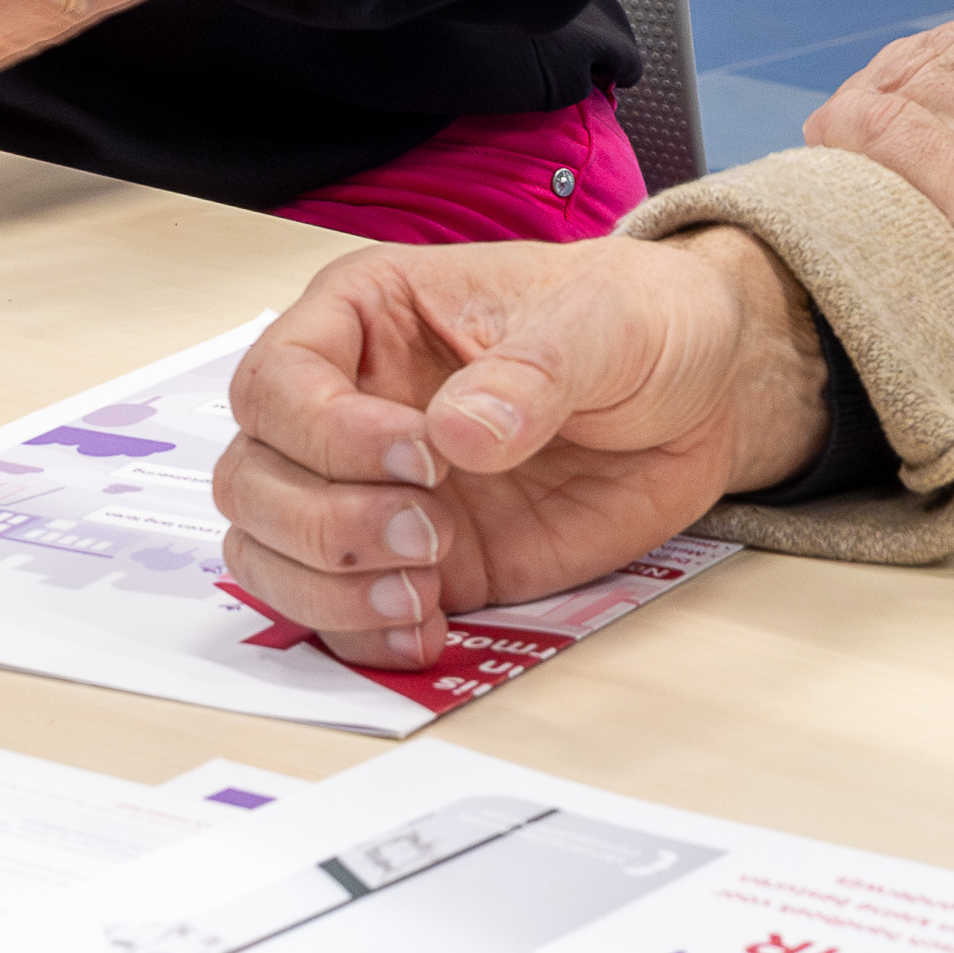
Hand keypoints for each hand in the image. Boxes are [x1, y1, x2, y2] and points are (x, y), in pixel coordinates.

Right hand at [209, 233, 832, 669]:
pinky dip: (360, 636)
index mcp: (367, 316)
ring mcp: (371, 490)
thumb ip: (534, 372)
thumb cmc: (640, 321)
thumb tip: (459, 435)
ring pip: (268, 552)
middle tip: (429, 538)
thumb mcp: (605, 322)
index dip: (328, 433)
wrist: (702, 397)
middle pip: (250, 478)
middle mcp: (347, 404)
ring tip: (425, 596)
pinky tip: (428, 632)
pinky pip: (334, 613)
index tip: (424, 458)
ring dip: (329, 591)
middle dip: (324, 525)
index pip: (277, 381)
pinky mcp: (413, 562)